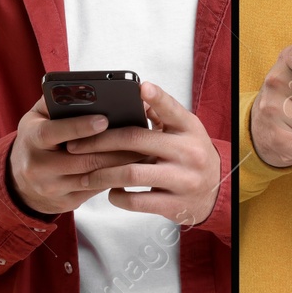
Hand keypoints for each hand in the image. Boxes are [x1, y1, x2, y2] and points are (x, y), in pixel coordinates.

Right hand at [7, 96, 146, 215]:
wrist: (22, 181)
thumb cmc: (36, 140)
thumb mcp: (37, 118)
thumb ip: (55, 103)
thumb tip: (82, 90)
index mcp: (31, 139)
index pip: (53, 132)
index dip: (79, 126)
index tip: (104, 119)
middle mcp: (38, 165)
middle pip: (82, 158)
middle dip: (113, 148)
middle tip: (139, 136)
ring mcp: (52, 186)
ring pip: (93, 176)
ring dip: (120, 165)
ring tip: (143, 151)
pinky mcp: (66, 201)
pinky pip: (96, 189)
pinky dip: (115, 177)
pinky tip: (131, 167)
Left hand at [66, 81, 220, 224]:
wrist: (217, 192)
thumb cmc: (191, 154)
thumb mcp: (184, 130)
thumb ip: (162, 113)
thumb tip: (136, 95)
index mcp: (189, 129)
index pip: (172, 109)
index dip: (157, 97)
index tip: (141, 86)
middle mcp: (189, 153)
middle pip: (135, 140)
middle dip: (99, 142)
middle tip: (74, 145)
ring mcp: (183, 180)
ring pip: (132, 173)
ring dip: (102, 173)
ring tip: (85, 173)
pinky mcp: (175, 205)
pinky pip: (137, 201)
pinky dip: (118, 196)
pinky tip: (110, 192)